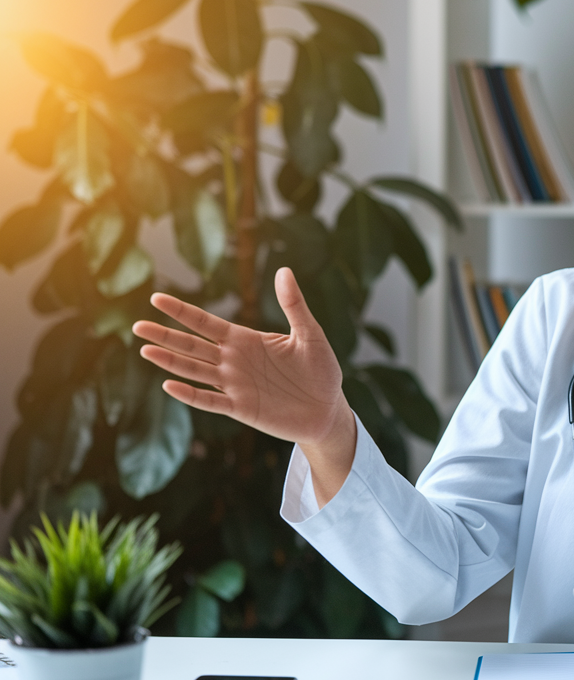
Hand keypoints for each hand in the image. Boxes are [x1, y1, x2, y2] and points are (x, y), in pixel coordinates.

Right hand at [132, 268, 354, 503]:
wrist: (329, 409)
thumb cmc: (321, 371)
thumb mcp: (310, 334)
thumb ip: (294, 305)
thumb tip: (284, 270)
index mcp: (246, 340)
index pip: (206, 323)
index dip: (182, 312)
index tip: (157, 298)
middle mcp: (234, 361)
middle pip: (192, 345)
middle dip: (166, 335)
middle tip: (137, 325)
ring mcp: (235, 386)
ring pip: (195, 371)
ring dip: (171, 362)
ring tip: (146, 350)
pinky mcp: (242, 409)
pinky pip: (211, 401)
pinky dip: (191, 395)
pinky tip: (170, 386)